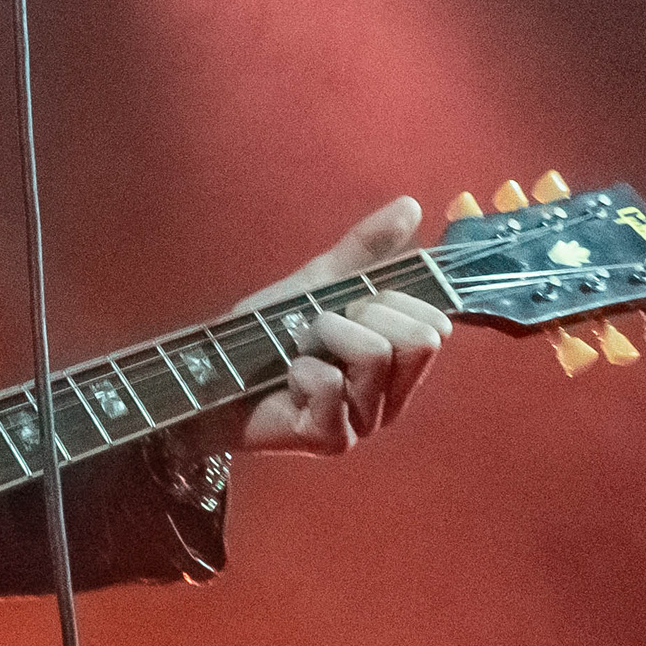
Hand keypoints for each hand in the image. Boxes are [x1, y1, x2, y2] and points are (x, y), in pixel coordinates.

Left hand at [215, 196, 451, 456]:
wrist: (210, 376)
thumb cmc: (266, 335)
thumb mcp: (320, 282)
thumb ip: (366, 249)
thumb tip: (412, 205)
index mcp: (399, 366)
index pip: (435, 325)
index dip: (391, 302)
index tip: (350, 307)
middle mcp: (391, 399)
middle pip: (420, 339)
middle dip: (363, 315)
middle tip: (321, 329)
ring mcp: (365, 424)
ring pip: (377, 354)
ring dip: (326, 335)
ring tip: (299, 350)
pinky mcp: (332, 440)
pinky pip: (334, 385)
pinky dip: (302, 370)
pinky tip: (286, 381)